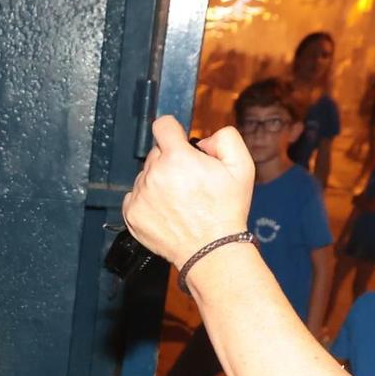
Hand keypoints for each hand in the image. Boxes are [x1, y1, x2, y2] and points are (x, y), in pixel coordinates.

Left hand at [121, 116, 255, 267]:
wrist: (212, 250)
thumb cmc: (226, 211)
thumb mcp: (242, 166)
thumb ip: (225, 138)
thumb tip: (203, 140)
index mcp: (177, 158)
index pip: (162, 125)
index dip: (173, 131)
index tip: (177, 140)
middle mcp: (154, 174)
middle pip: (156, 153)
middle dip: (171, 161)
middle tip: (189, 181)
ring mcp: (140, 195)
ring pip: (145, 175)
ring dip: (158, 182)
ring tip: (179, 200)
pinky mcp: (132, 213)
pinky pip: (135, 196)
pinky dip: (147, 201)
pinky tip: (167, 211)